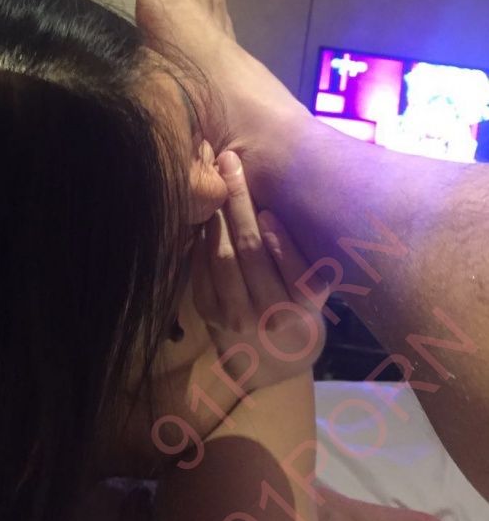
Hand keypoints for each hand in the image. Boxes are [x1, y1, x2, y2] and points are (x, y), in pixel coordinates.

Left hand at [192, 149, 326, 396]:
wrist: (271, 359)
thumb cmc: (300, 309)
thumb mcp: (317, 289)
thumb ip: (309, 256)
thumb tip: (300, 197)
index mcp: (304, 306)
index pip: (290, 263)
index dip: (279, 234)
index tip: (268, 199)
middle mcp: (269, 314)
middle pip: (250, 250)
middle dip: (239, 200)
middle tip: (232, 162)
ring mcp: (234, 316)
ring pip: (222, 256)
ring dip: (218, 212)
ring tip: (216, 177)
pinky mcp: (207, 313)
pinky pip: (202, 267)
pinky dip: (202, 235)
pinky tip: (206, 208)